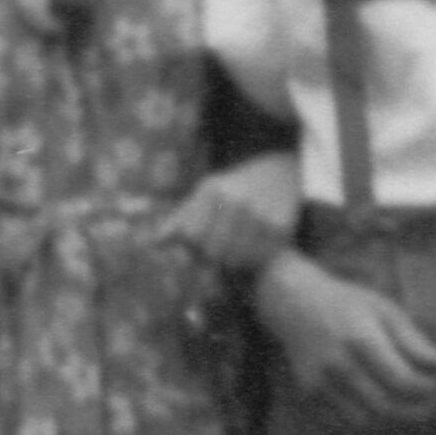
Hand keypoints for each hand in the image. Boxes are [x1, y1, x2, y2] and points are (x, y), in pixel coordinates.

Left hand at [158, 154, 308, 280]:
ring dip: (234, 262)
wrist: (280, 172)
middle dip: (213, 257)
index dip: (194, 247)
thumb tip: (154, 243)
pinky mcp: (281, 229)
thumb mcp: (205, 193)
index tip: (202, 244)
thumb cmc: (234, 187)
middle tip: (221, 251)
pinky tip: (254, 249)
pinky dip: (254, 261)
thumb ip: (181, 219)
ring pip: (236, 260)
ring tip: (237, 250)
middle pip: (213, 253)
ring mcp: (261, 216)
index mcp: (213, 191)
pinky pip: (259, 260)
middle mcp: (237, 203)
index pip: (192, 238)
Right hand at [252, 249, 435, 428]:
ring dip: (394, 425)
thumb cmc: (349, 305)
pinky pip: (343, 426)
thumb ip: (414, 341)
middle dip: (416, 413)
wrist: (296, 305)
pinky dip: (369, 427)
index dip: (427, 390)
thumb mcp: (386, 310)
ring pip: (366, 425)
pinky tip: (384, 413)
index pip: (403, 382)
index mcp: (361, 340)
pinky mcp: (310, 397)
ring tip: (410, 411)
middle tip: (431, 406)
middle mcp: (338, 367)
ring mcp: (320, 385)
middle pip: (386, 409)